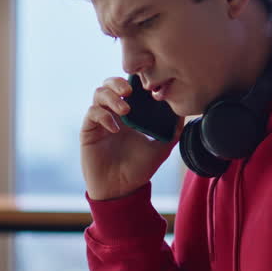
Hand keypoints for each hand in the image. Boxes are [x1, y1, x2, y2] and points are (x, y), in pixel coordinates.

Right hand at [81, 76, 182, 199]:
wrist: (121, 190)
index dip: (134, 80)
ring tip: (125, 110)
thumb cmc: (140, 169)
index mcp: (130, 114)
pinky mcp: (88, 131)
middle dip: (118, 82)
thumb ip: (173, 130)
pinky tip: (115, 128)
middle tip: (130, 91)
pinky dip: (104, 116)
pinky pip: (92, 113)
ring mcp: (100, 121)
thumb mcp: (162, 147)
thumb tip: (183, 110)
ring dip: (111, 97)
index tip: (146, 84)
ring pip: (98, 94)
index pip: (128, 87)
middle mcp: (113, 114)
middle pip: (109, 84)